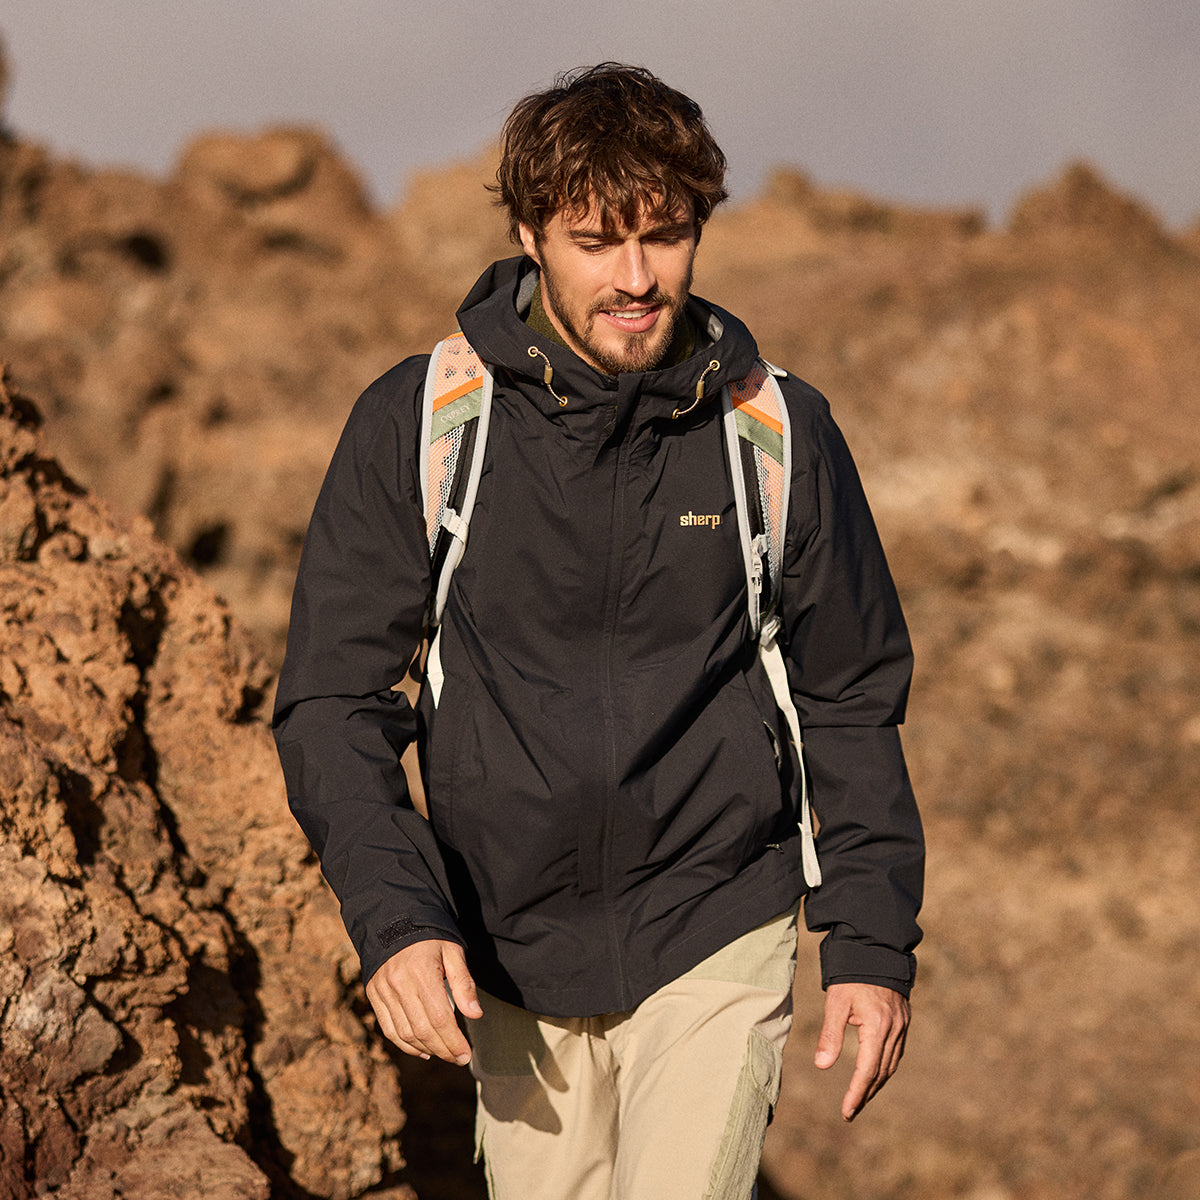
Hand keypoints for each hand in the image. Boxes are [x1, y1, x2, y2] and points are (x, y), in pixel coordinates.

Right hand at [365, 939, 482, 1064]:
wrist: (394, 919)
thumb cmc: (429, 936)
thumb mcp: (453, 951)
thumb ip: (463, 982)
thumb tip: (475, 1014)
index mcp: (422, 972)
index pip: (440, 1018)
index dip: (454, 1041)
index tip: (466, 1054)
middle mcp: (399, 984)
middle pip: (422, 1030)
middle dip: (443, 1049)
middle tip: (459, 1058)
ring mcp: (383, 991)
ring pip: (404, 1033)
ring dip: (426, 1049)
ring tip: (444, 1054)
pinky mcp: (374, 994)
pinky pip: (388, 1028)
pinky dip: (404, 1044)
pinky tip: (421, 1050)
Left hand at [814, 982, 908, 1120]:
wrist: (875, 949)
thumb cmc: (851, 975)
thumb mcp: (836, 1002)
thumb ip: (831, 1035)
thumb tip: (822, 1066)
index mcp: (878, 1027)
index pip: (867, 1070)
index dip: (856, 1093)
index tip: (846, 1111)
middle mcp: (894, 1030)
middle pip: (882, 1072)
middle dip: (866, 1094)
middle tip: (850, 1111)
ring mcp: (902, 1026)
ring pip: (891, 1064)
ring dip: (876, 1084)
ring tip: (860, 1098)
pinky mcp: (903, 1020)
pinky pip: (896, 1052)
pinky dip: (884, 1067)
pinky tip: (874, 1073)